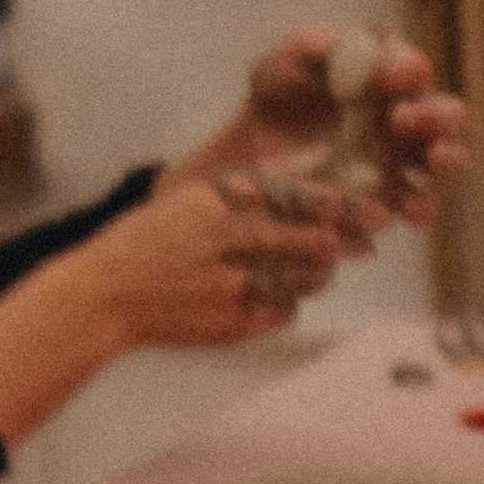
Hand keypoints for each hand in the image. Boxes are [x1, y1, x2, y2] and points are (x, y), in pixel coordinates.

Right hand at [75, 169, 348, 349]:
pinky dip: (288, 302)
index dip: (351, 206)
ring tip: (313, 266)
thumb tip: (314, 160)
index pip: (308, 200)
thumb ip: (257, 181)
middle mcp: (237, 241)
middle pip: (321, 242)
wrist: (106, 296)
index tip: (377, 210)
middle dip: (351, 241)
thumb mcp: (196, 195)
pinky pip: (287, 311)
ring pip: (310, 279)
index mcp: (227, 202)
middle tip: (366, 241)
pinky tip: (270, 293)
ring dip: (319, 272)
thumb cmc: (149, 240)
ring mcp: (240, 286)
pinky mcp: (238, 323)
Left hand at [169, 25, 465, 226]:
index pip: (413, 71)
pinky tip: (406, 207)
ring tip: (435, 159)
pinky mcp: (393, 199)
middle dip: (438, 117)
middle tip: (404, 118)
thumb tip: (376, 55)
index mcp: (389, 76)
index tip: (389, 78)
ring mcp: (405, 160)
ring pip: (447, 160)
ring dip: (449, 159)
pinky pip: (419, 206)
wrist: (248, 154)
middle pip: (447, 116)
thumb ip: (324, 46)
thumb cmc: (275, 96)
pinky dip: (420, 206)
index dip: (407, 73)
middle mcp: (408, 117)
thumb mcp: (287, 61)